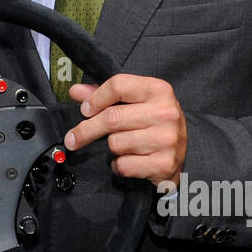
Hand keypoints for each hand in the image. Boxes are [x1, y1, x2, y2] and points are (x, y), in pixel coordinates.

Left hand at [63, 74, 186, 186]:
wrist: (180, 156)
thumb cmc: (152, 123)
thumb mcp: (134, 102)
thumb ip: (104, 95)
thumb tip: (75, 91)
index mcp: (159, 90)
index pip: (118, 85)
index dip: (95, 98)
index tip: (84, 110)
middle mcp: (166, 112)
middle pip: (112, 117)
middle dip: (87, 130)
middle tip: (72, 138)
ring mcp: (167, 139)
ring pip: (115, 143)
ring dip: (111, 148)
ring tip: (123, 147)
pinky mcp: (164, 164)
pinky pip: (124, 165)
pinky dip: (119, 166)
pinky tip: (129, 161)